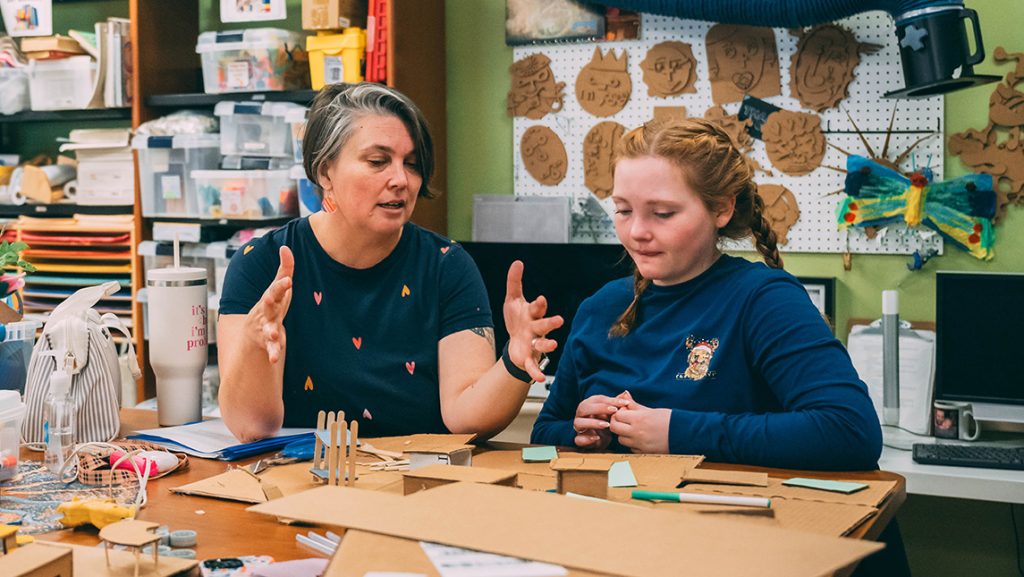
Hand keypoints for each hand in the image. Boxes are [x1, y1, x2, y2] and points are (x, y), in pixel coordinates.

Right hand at [246, 246, 293, 363]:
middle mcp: (265, 311)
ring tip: (275, 336)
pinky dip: (273, 353)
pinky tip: (275, 359)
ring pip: (268, 329)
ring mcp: (265, 327)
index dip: (281, 284)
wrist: (252, 331)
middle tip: (270, 298)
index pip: (275, 288)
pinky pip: (271, 348)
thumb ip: (285, 269)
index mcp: (270, 297)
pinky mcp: (268, 342)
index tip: (288, 279)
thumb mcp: (278, 287)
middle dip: (270, 300)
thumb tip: (286, 247)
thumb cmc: (270, 304)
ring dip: (271, 332)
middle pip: (268, 305)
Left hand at [503, 260, 562, 381]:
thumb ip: (514, 282)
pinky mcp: (529, 358)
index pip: (537, 308)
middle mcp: (536, 329)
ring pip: (542, 345)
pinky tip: (538, 379)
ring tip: (553, 346)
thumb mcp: (512, 300)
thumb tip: (517, 262)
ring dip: (547, 345)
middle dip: (550, 323)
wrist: (514, 342)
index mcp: (532, 314)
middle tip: (559, 320)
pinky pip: (533, 365)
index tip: (540, 299)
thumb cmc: (517, 320)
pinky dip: (536, 372)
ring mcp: (534, 344)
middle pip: (544, 325)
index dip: (539, 304)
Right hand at [572, 394, 629, 450]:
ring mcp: (578, 427)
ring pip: (579, 422)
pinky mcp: (579, 439)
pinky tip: (597, 438)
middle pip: (584, 408)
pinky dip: (586, 439)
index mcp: (588, 404)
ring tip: (607, 425)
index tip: (624, 403)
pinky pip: (578, 439)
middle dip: (599, 408)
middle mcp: (581, 414)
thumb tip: (625, 393)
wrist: (599, 439)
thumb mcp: (612, 413)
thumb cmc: (605, 422)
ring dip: (592, 423)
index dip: (610, 400)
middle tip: (614, 410)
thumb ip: (617, 404)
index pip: (597, 399)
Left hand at [610, 394, 670, 452]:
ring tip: (632, 429)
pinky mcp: (644, 452)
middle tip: (623, 420)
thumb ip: (635, 405)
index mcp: (639, 419)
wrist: (684, 434)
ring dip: (623, 434)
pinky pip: (631, 448)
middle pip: (614, 428)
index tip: (624, 411)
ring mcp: (639, 444)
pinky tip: (640, 438)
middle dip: (616, 422)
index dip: (619, 412)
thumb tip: (625, 394)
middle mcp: (637, 432)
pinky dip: (632, 443)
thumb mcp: (651, 410)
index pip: (617, 415)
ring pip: (621, 440)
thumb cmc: (670, 420)